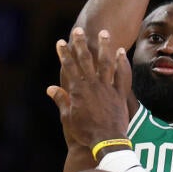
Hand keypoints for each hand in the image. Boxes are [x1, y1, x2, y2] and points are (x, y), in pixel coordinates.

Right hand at [47, 27, 131, 149]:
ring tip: (104, 33)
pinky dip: (122, 63)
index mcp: (78, 91)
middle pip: (86, 61)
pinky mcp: (119, 94)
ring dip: (104, 47)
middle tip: (79, 30)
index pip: (69, 68)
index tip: (61, 42)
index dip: (64, 54)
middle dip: (81, 44)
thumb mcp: (68, 118)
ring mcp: (107, 88)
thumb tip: (50, 88)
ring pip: (105, 63)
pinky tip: (121, 52)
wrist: (107, 141)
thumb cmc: (85, 132)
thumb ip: (61, 100)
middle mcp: (92, 86)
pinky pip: (122, 76)